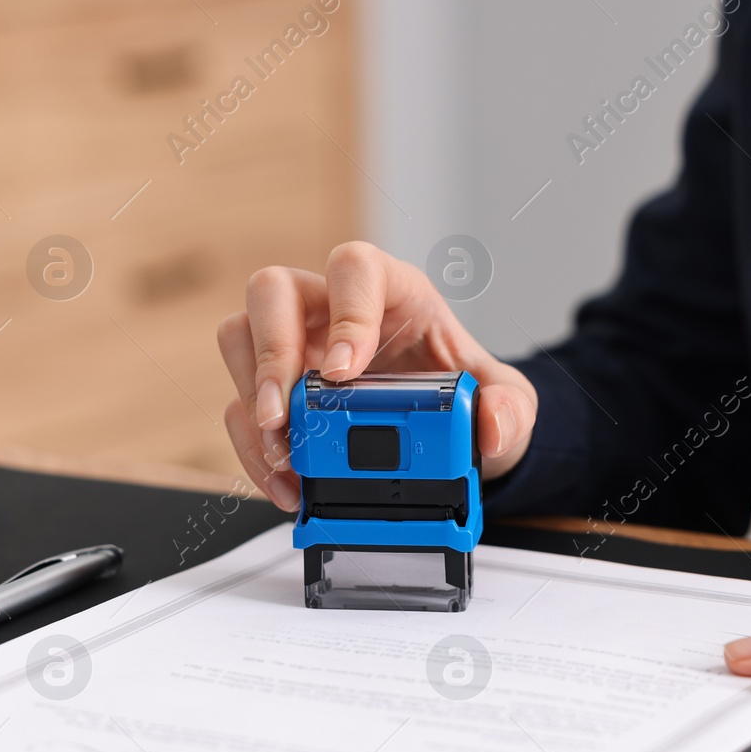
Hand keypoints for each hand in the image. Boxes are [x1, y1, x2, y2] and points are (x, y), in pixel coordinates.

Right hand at [217, 241, 538, 510]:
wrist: (449, 434)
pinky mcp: (274, 393)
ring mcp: (297, 348)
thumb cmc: (466, 394)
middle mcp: (332, 309)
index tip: (344, 371)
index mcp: (392, 292)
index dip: (345, 312)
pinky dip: (254, 450)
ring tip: (282, 451)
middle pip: (273, 290)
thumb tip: (490, 425)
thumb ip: (511, 410)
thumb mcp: (508, 402)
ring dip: (249, 397)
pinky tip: (286, 482)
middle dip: (270, 353)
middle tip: (284, 412)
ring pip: (240, 337)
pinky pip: (240, 408)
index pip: (355, 268)